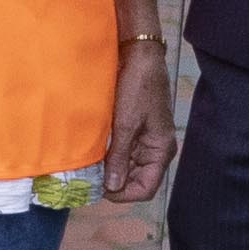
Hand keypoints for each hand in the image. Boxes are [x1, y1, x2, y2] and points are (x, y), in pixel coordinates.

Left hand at [103, 39, 176, 202]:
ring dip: (108, 168)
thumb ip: (119, 157)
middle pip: (134, 181)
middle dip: (113, 182)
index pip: (145, 189)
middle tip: (88, 177)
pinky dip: (107, 155)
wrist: (138, 55)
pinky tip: (92, 152)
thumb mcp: (127, 124)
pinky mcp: (132, 131)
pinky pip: (120, 153)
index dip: (122, 194)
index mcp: (161, 151)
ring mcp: (143, 142)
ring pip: (125, 168)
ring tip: (88, 165)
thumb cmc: (139, 86)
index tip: (98, 188)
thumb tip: (112, 187)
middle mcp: (154, 150)